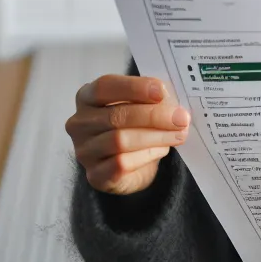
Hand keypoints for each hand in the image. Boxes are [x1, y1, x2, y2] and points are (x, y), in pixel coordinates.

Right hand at [67, 74, 189, 195]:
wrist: (130, 165)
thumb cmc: (133, 126)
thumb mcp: (140, 105)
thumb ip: (150, 98)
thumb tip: (169, 100)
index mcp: (87, 97)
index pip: (105, 86)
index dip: (134, 87)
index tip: (161, 91)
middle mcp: (79, 123)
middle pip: (116, 115)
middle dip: (154, 116)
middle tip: (181, 118)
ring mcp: (84, 151)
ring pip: (120, 141)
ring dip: (155, 137)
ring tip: (178, 134)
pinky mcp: (95, 175)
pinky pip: (121, 164)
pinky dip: (147, 155)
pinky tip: (162, 150)